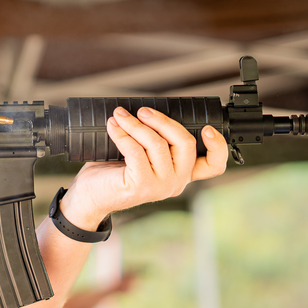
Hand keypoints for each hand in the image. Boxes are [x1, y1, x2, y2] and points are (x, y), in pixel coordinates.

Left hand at [61, 107, 226, 227]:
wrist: (89, 195)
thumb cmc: (112, 172)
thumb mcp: (142, 154)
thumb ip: (155, 140)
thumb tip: (149, 111)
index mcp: (182, 173)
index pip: (213, 165)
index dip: (218, 146)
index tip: (207, 128)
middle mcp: (176, 182)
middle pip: (184, 142)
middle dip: (162, 121)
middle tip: (141, 111)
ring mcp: (161, 186)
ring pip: (157, 144)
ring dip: (136, 125)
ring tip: (120, 116)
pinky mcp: (142, 185)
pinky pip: (135, 151)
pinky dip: (123, 134)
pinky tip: (113, 126)